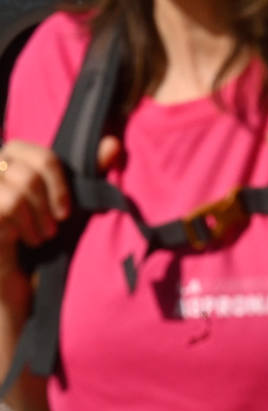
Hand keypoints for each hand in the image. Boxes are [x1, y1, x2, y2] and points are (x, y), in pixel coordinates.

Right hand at [0, 137, 120, 254]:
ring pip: (17, 196)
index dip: (60, 184)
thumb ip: (89, 168)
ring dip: (34, 222)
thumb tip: (113, 144)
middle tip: (53, 228)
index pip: (43, 156)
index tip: (66, 212)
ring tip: (40, 237)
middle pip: (30, 176)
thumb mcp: (67, 195)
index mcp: (14, 156)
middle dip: (46, 207)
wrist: (12, 265)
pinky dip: (18, 229)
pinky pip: (5, 210)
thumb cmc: (40, 225)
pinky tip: (19, 239)